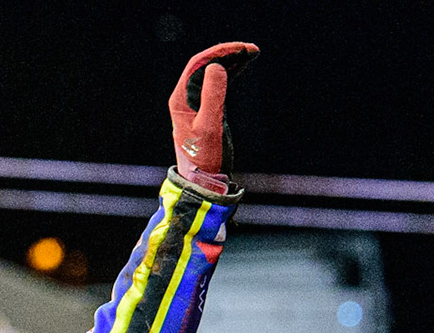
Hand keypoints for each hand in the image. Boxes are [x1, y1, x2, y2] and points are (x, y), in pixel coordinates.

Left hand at [168, 42, 258, 185]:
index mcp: (181, 99)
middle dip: (227, 54)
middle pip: (205, 65)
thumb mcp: (209, 126)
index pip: (197, 64)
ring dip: (230, 62)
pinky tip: (243, 67)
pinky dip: (230, 75)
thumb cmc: (203, 158)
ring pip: (212, 74)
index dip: (219, 52)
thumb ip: (212, 96)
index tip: (241, 49)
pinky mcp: (205, 111)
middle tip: (251, 50)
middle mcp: (185, 99)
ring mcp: (194, 104)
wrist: (202, 181)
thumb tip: (216, 67)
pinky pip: (216, 86)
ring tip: (252, 54)